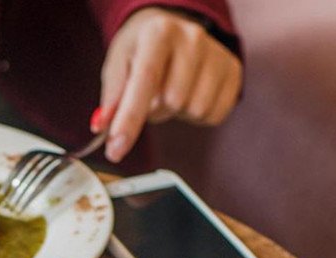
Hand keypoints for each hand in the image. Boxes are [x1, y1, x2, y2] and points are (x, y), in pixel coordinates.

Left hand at [93, 8, 242, 161]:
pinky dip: (196, 115)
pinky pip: (213, 115)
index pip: (145, 81)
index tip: (116, 149)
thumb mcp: (118, 64)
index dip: (129, 120)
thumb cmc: (140, 49)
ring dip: (176, 112)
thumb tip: (102, 126)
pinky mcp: (233, 72)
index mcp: (159, 32)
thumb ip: (111, 97)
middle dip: (154, 109)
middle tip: (151, 95)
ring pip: (194, 110)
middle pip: (171, 101)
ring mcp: (217, 54)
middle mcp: (192, 39)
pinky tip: (189, 95)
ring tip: (170, 92)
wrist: (171, 29)